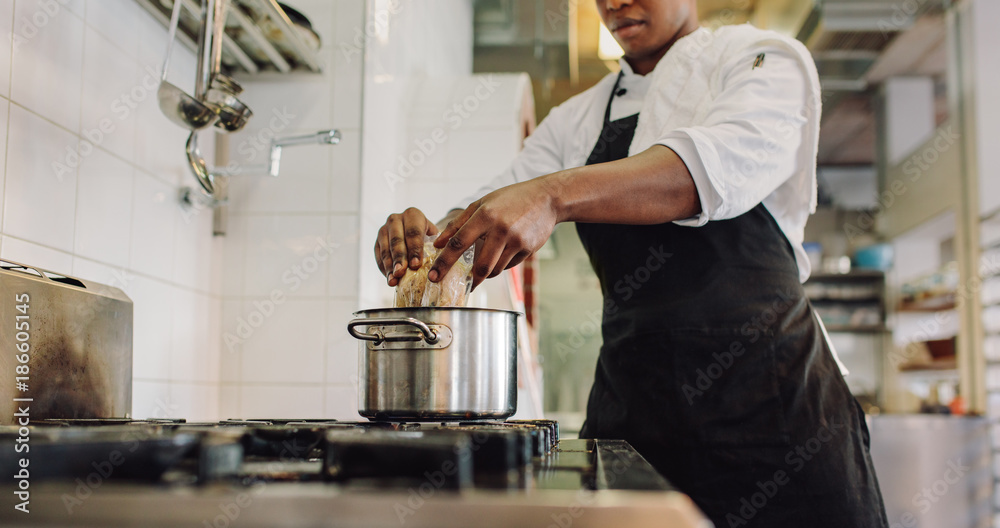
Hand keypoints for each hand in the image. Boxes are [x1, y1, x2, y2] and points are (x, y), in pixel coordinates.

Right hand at [374, 207, 437, 286]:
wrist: (414, 234)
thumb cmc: (428, 237)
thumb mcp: (435, 236)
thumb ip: (438, 245)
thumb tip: (441, 262)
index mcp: (412, 215)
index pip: (413, 232)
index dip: (414, 249)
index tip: (416, 265)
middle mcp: (395, 219)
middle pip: (397, 240)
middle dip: (399, 258)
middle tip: (401, 272)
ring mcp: (383, 230)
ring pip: (385, 249)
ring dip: (389, 266)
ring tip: (393, 280)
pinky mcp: (376, 242)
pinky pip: (378, 256)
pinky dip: (384, 268)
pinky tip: (389, 278)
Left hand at [430, 179, 557, 289]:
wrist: (546, 198)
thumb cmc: (510, 199)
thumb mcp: (482, 204)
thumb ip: (458, 223)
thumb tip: (438, 244)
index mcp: (485, 215)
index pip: (458, 243)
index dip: (444, 262)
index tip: (434, 276)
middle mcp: (500, 229)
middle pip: (481, 266)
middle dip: (471, 279)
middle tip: (464, 284)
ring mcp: (516, 240)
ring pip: (496, 269)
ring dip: (487, 272)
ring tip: (484, 265)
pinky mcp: (528, 249)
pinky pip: (509, 265)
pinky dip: (502, 264)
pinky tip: (505, 252)